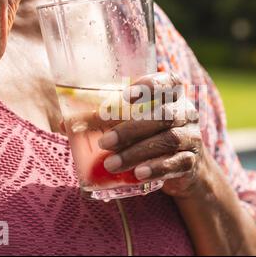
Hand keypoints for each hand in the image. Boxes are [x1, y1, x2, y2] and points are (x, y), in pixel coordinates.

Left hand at [98, 72, 205, 197]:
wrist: (183, 166)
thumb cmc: (150, 135)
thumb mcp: (133, 122)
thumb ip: (106, 119)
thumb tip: (65, 123)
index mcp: (172, 95)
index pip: (169, 81)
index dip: (150, 85)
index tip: (126, 96)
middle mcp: (185, 112)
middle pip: (162, 115)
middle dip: (130, 129)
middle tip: (104, 143)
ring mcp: (191, 137)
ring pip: (168, 140)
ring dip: (137, 152)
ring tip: (111, 164)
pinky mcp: (191, 161)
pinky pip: (177, 163)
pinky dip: (157, 168)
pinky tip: (139, 174)